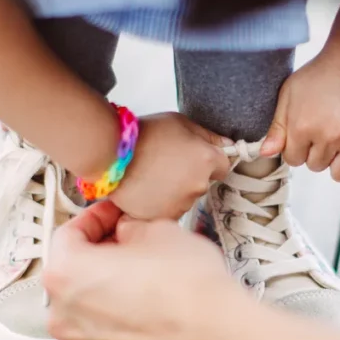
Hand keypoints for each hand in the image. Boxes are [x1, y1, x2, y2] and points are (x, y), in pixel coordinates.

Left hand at [43, 202, 248, 339]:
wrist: (213, 336)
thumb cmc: (185, 287)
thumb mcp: (158, 231)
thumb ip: (130, 227)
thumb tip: (127, 232)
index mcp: (65, 273)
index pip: (68, 234)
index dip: (96, 217)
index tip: (115, 215)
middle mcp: (64, 311)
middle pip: (73, 269)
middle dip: (100, 250)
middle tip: (130, 238)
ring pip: (87, 299)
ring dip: (108, 280)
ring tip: (142, 268)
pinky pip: (102, 323)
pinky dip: (117, 308)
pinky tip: (147, 297)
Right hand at [109, 112, 229, 219]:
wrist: (112, 155)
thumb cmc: (143, 136)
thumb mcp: (180, 123)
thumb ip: (207, 136)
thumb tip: (227, 145)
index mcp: (206, 160)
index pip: (224, 166)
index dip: (210, 161)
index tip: (197, 159)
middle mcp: (199, 185)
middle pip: (203, 183)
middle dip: (190, 175)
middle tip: (167, 164)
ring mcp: (182, 204)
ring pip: (185, 198)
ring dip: (175, 191)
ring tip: (153, 176)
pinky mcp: (165, 217)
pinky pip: (169, 210)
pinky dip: (161, 203)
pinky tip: (148, 189)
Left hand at [261, 47, 339, 181]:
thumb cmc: (321, 74)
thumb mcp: (290, 93)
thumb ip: (277, 126)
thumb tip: (265, 154)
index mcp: (302, 127)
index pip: (293, 159)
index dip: (300, 147)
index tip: (309, 131)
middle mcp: (327, 137)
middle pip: (316, 166)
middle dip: (319, 152)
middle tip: (328, 129)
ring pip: (339, 174)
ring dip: (339, 162)